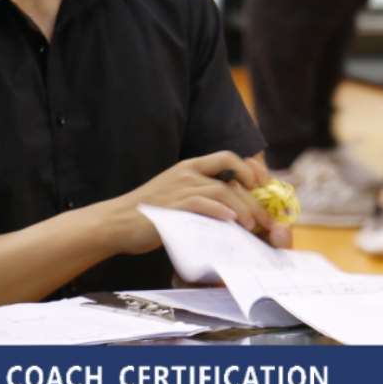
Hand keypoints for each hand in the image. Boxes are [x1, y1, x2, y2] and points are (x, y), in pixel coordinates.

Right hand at [93, 151, 274, 255]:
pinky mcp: (173, 206)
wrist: (117, 221)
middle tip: (265, 219)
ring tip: (252, 226)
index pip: (228, 157)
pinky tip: (231, 221)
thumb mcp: (176, 195)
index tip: (263, 187)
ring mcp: (180, 188)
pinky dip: (221, 212)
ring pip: (223, 191)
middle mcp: (187, 173)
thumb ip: (200, 196)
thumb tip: (230, 210)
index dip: (250, 169)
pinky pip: (203, 204)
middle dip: (254, 198)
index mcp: (189, 167)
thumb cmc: (147, 213)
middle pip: (231, 177)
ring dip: (243, 208)